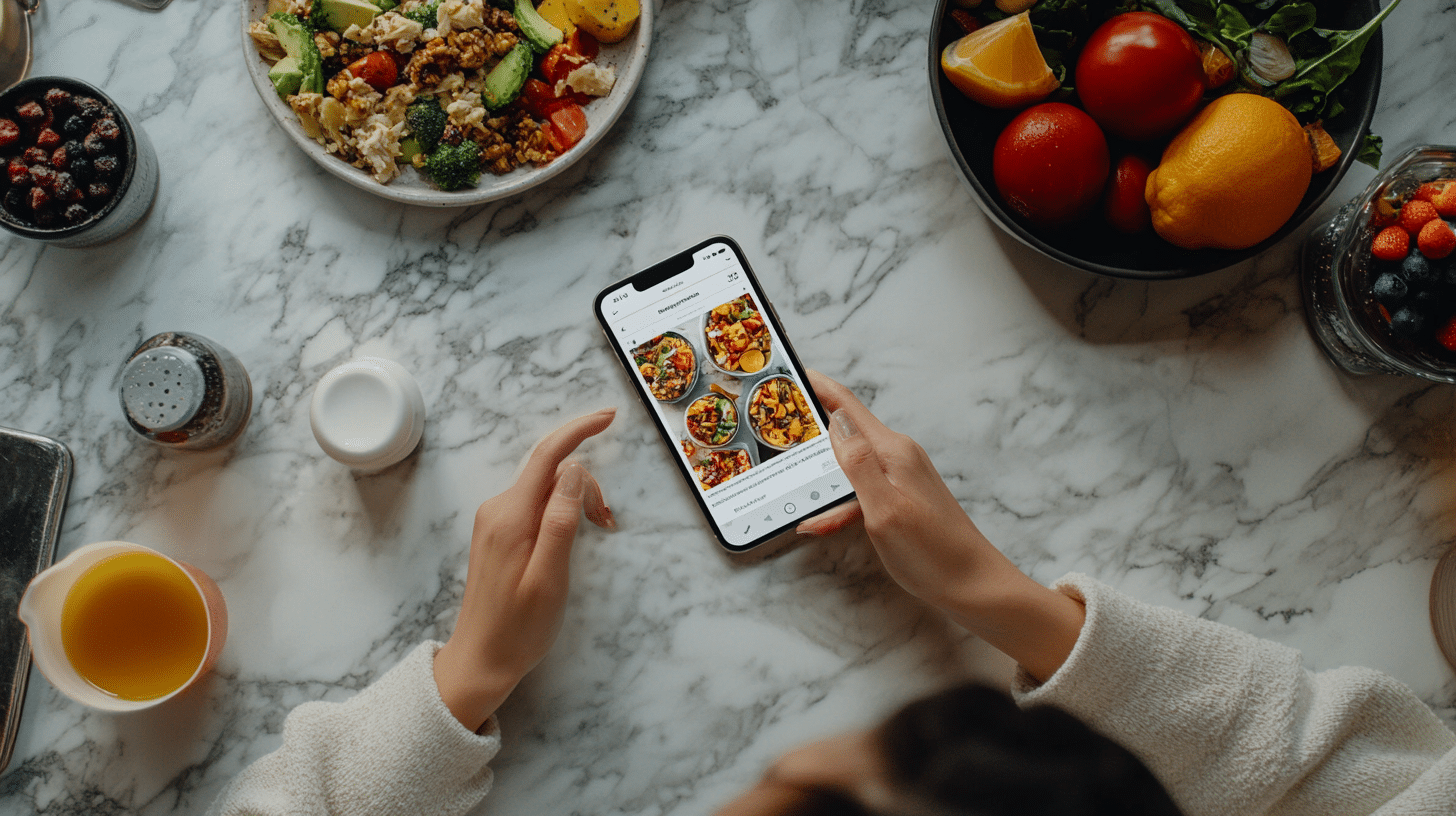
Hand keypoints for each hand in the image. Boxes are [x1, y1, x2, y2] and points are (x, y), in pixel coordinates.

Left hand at [433, 408, 615, 730]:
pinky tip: (573, 537)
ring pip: (545, 487)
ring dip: (577, 500)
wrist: (479, 660)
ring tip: (597, 534)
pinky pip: (536, 504)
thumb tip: (575, 471)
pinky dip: (562, 511)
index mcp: (511, 517)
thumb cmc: (519, 628)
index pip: (548, 456)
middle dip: (587, 484)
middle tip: (609, 523)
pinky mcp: (498, 533)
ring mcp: (495, 520)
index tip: (610, 417)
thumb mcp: (549, 577)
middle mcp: (498, 509)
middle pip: (551, 470)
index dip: (579, 431)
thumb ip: (561, 521)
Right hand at [799, 373, 1083, 682]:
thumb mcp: (883, 510)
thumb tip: (835, 423)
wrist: (973, 585)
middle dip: (811, 431)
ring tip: (791, 487)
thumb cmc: (933, 553)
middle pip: (845, 431)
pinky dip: (839, 504)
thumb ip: (857, 464)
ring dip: (821, 477)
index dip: (816, 387)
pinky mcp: (900, 497)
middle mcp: (897, 456)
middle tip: (776, 431)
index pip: (846, 406)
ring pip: (848, 465)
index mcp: (892, 451)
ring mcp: (899, 476)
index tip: (788, 372)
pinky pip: (860, 491)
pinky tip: (821, 522)